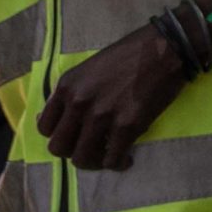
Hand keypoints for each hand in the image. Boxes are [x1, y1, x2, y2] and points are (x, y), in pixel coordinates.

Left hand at [37, 22, 191, 171]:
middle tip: (92, 149)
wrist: (166, 48)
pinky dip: (118, 163)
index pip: (45, 127)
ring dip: (95, 162)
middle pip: (59, 148)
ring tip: (109, 157)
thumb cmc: (130, 54)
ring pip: (82, 159)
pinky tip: (126, 158)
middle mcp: (79, 102)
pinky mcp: (127, 126)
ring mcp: (102, 116)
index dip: (59, 136)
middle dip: (74, 153)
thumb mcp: (90, 68)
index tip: (74, 136)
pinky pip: (112, 159)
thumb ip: (75, 92)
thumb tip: (63, 117)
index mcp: (68, 86)